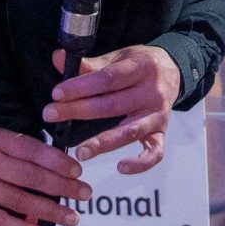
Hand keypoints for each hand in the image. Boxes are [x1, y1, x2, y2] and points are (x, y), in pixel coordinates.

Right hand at [0, 127, 90, 225]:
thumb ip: (19, 149)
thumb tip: (58, 164)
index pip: (33, 151)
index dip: (58, 162)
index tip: (78, 171)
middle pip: (31, 177)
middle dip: (62, 186)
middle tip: (85, 194)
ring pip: (20, 200)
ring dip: (50, 210)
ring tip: (72, 217)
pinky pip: (1, 221)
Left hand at [49, 45, 179, 171]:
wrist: (174, 71)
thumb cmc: (139, 65)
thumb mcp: (118, 58)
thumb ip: (89, 64)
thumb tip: (58, 58)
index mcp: (141, 67)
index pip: (107, 79)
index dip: (81, 87)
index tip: (57, 94)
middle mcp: (152, 92)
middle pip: (112, 105)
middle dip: (78, 110)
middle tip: (51, 115)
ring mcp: (158, 115)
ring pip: (130, 131)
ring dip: (104, 142)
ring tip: (80, 152)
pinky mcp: (161, 133)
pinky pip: (154, 153)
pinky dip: (140, 163)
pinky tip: (120, 167)